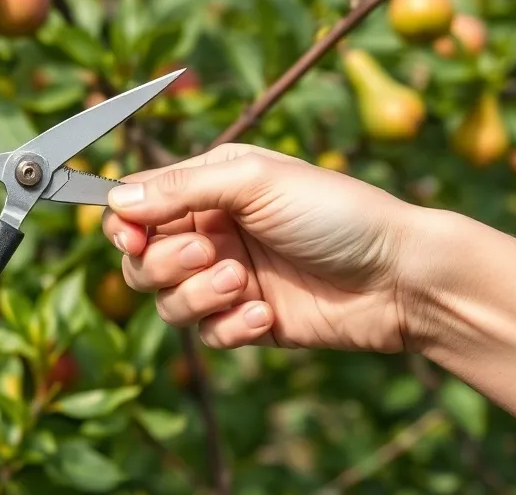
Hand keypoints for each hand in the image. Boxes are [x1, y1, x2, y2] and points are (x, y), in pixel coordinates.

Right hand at [102, 143, 420, 353]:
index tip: (131, 236)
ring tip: (241, 282)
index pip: (138, 204)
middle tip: (210, 252)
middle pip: (142, 258)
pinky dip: (229, 327)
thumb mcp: (255, 180)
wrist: (400, 276)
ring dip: (197, 294)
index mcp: (209, 186)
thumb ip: (181, 189)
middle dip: (165, 261)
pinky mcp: (247, 322)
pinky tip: (266, 316)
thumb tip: (116, 200)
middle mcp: (212, 231)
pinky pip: (208, 335)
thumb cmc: (335, 212)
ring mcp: (228, 279)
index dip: (125, 223)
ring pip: (168, 301)